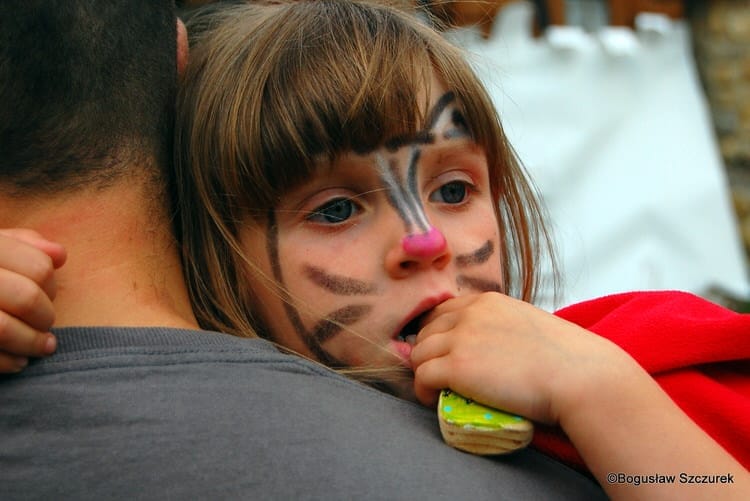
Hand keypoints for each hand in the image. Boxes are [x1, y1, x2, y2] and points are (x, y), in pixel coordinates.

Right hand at [0, 229, 65, 371]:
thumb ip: (20, 244)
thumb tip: (60, 256)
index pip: (38, 267)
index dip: (51, 285)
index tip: (49, 295)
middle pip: (26, 298)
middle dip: (45, 317)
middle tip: (48, 325)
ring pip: (3, 329)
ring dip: (32, 343)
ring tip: (43, 347)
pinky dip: (7, 362)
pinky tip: (18, 362)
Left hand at [410, 292, 630, 425]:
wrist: (580, 376)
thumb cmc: (566, 359)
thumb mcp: (527, 327)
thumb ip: (501, 329)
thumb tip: (488, 350)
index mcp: (488, 302)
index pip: (443, 311)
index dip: (438, 334)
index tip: (444, 353)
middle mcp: (470, 314)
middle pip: (426, 331)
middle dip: (428, 353)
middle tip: (439, 375)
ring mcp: (462, 339)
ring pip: (418, 353)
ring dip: (424, 372)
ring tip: (439, 389)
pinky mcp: (457, 367)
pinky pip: (421, 376)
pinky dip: (423, 390)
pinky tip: (436, 399)